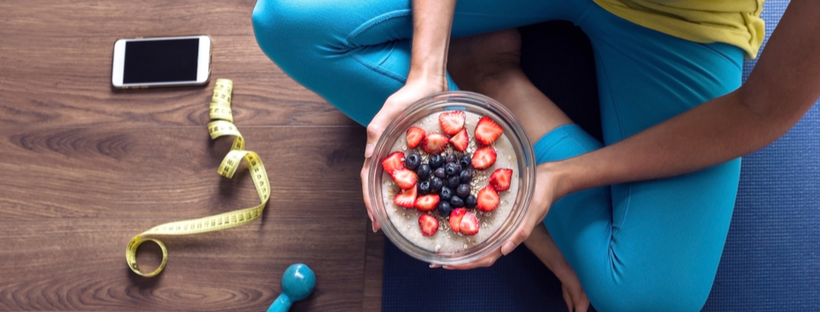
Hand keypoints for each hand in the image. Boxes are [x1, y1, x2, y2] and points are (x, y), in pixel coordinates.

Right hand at [362, 77, 446, 231]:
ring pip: (401, 183)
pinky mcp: (422, 152)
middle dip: (381, 207)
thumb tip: (368, 157)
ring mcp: (406, 155)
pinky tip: (430, 199)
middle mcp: (391, 156)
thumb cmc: (406, 96)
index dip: (370, 201)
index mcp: (379, 149)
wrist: (429, 84)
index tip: (374, 219)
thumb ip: (377, 130)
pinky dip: (422, 188)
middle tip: (384, 226)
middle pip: (381, 186)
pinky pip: (421, 174)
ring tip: (403, 219)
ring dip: (400, 201)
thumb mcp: (390, 111)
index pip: (368, 180)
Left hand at [441, 163, 561, 268]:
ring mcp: (496, 225)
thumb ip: (522, 231)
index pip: (485, 258)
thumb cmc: (542, 195)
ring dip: (457, 247)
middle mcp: (500, 234)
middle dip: (456, 260)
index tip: (448, 265)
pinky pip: (475, 223)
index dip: (466, 264)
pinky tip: (450, 220)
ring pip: (474, 241)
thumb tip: (505, 250)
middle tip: (434, 262)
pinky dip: (461, 225)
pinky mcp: (493, 212)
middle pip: (475, 254)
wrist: (547, 177)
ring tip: (439, 248)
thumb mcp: (533, 211)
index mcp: (508, 238)